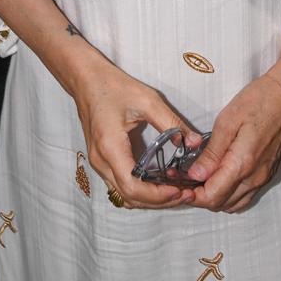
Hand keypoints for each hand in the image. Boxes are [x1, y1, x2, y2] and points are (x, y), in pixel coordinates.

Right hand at [73, 62, 202, 209]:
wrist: (86, 79)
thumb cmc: (113, 86)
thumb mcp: (147, 100)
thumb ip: (172, 123)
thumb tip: (195, 142)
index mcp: (110, 147)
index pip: (133, 187)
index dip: (158, 195)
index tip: (181, 190)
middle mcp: (101, 161)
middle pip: (130, 198)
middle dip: (160, 201)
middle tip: (187, 193)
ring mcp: (99, 163)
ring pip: (124, 195)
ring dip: (151, 199)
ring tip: (177, 190)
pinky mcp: (102, 161)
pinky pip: (120, 186)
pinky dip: (141, 191)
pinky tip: (160, 182)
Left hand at [186, 72, 280, 212]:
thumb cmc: (257, 101)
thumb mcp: (227, 122)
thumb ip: (212, 153)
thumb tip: (195, 176)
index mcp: (242, 164)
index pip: (212, 197)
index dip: (193, 196)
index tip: (179, 185)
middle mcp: (255, 177)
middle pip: (222, 204)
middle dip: (200, 197)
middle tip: (185, 181)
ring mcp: (264, 177)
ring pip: (234, 203)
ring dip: (215, 198)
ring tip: (200, 180)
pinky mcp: (269, 173)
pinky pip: (246, 196)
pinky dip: (230, 195)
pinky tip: (219, 179)